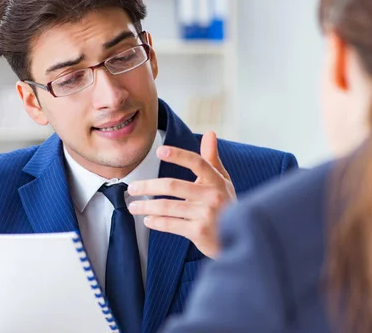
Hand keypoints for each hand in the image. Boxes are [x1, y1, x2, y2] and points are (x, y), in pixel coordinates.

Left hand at [128, 131, 236, 258]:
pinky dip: (156, 222)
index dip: (178, 155)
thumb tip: (210, 133)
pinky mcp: (199, 232)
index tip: (160, 151)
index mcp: (217, 181)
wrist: (239, 237)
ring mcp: (206, 215)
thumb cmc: (225, 204)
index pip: (197, 163)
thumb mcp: (222, 181)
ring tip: (133, 206)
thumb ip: (212, 158)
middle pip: (173, 186)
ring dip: (146, 206)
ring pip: (167, 207)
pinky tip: (148, 220)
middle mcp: (212, 196)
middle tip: (132, 187)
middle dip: (148, 186)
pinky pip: (171, 224)